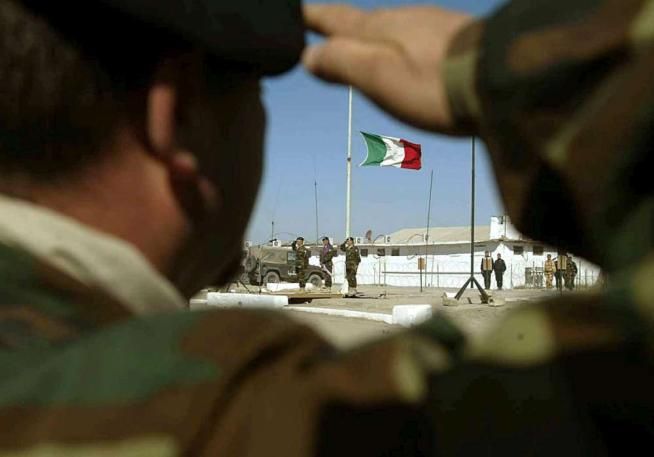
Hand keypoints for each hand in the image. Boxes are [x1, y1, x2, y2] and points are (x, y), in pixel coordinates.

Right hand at [303, 4, 472, 132]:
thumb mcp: (379, 76)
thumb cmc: (436, 86)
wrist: (505, 82)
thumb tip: (308, 54)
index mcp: (380, 29)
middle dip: (337, 24)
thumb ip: (342, 62)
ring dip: (368, 33)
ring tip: (357, 39)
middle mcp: (404, 20)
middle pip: (361, 21)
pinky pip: (412, 37)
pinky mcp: (455, 41)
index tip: (295, 13)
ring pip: (389, 27)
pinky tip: (405, 53)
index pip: (335, 19)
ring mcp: (432, 27)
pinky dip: (396, 43)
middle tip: (318, 23)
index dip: (312, 18)